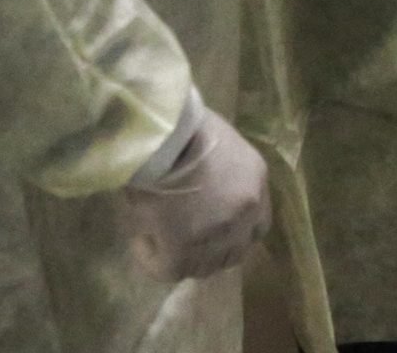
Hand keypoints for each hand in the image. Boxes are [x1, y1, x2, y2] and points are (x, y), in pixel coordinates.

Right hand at [121, 108, 270, 282]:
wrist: (162, 133)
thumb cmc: (185, 126)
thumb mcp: (219, 143)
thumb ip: (223, 173)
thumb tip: (204, 189)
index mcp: (255, 181)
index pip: (257, 226)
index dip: (235, 234)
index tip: (213, 231)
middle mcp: (245, 213)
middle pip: (233, 253)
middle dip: (210, 252)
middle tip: (183, 240)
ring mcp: (216, 235)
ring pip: (201, 266)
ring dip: (181, 256)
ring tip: (157, 235)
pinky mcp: (182, 251)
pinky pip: (167, 270)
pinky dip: (151, 259)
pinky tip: (139, 241)